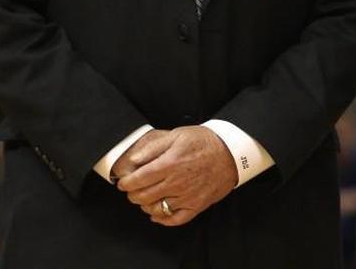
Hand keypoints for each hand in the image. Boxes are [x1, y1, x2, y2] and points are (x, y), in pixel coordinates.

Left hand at [116, 125, 238, 225]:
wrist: (232, 152)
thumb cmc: (204, 141)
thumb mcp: (178, 135)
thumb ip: (153, 147)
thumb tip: (133, 160)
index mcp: (170, 164)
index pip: (137, 180)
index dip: (126, 183)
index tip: (124, 182)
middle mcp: (177, 182)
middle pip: (143, 197)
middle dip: (133, 194)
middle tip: (133, 189)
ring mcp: (187, 196)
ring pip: (156, 209)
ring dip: (146, 205)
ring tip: (146, 198)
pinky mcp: (197, 205)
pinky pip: (174, 219)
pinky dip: (162, 219)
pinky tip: (158, 212)